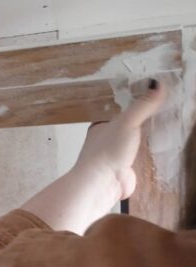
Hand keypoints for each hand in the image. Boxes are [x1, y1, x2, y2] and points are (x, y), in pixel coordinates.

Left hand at [72, 79, 166, 200]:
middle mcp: (105, 142)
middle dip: (142, 125)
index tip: (152, 100)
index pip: (118, 113)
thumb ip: (142, 105)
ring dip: (146, 141)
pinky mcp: (124, 171)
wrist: (102, 183)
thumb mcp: (128, 122)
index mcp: (101, 127)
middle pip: (127, 129)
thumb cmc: (108, 150)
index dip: (134, 107)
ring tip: (166, 130)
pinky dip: (148, 157)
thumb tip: (157, 84)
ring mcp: (115, 158)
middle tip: (164, 115)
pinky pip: (139, 161)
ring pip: (134, 146)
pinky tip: (160, 152)